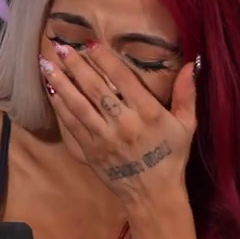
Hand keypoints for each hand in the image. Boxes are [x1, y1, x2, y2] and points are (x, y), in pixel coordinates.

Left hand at [42, 42, 196, 210]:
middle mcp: (124, 123)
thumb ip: (187, 93)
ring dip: (61, 84)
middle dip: (78, 67)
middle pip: (97, 89)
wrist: (153, 194)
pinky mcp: (90, 150)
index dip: (106, 60)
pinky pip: (72, 125)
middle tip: (62, 48)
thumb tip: (191, 63)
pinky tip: (51, 91)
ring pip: (79, 105)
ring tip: (47, 65)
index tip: (91, 44)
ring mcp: (105, 138)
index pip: (124, 80)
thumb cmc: (171, 156)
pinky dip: (60, 107)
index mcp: (149, 113)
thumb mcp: (186, 125)